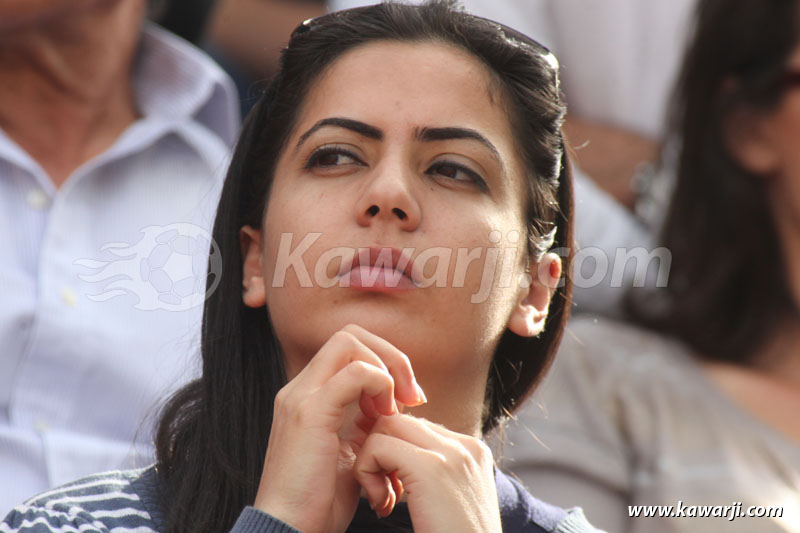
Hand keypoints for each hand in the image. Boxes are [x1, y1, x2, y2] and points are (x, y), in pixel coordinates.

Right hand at [252, 324, 426, 532]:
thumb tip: (395, 407)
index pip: (348, 348)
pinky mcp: (310, 413)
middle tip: (410, 395)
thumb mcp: (349, 452)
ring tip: (395, 407)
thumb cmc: (319, 500)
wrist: (288, 529)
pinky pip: (354, 373)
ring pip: (349, 342)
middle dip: (389, 356)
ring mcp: (302, 397)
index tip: (406, 398)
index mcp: (308, 395)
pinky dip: (379, 384)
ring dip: (385, 368)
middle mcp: (300, 388)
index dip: (384, 362)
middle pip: (350, 335)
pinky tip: (385, 416)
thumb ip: (364, 423)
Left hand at [354, 414, 502, 532]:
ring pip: (386, 426)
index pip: (417, 427)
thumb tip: (395, 460)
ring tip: (382, 501)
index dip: (393, 454)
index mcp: (472, 453)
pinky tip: (381, 505)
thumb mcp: (450, 506)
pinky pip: (377, 446)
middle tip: (382, 494)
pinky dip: (366, 472)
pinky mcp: (431, 467)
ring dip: (371, 461)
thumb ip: (432, 477)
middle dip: (378, 451)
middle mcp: (466, 446)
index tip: (392, 491)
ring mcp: (452, 453)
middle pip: (399, 420)